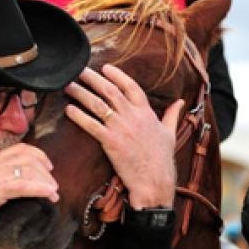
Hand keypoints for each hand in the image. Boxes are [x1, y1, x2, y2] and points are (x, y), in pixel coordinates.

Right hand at [0, 143, 58, 233]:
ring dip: (46, 181)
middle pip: (28, 156)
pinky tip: (49, 195)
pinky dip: (40, 189)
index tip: (48, 167)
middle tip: (53, 184)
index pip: (20, 149)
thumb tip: (18, 185)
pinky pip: (24, 185)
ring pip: (29, 169)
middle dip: (45, 170)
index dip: (38, 155)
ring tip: (53, 193)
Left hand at [63, 65, 181, 208]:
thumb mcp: (170, 133)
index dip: (117, 75)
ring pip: (98, 105)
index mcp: (147, 113)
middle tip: (78, 71)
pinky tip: (68, 110)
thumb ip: (172, 115)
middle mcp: (133, 116)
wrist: (155, 181)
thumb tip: (180, 101)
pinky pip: (91, 125)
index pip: (131, 86)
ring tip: (68, 86)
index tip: (105, 67)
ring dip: (81, 93)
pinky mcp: (111, 142)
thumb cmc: (161, 159)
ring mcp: (121, 128)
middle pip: (110, 91)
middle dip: (92, 79)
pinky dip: (79, 116)